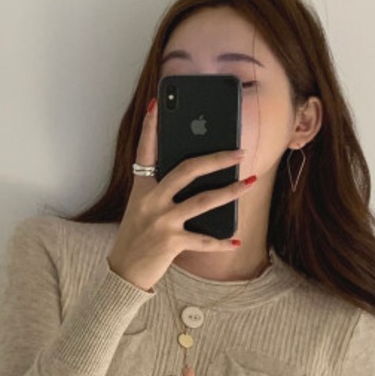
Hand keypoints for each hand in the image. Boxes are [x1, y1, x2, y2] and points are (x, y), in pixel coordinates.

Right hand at [106, 97, 255, 293]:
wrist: (124, 272)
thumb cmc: (137, 236)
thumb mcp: (142, 208)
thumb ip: (162, 190)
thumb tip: (196, 174)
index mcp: (142, 188)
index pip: (145, 151)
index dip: (151, 127)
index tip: (157, 104)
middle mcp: (151, 201)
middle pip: (188, 170)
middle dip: (217, 159)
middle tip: (240, 152)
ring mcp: (162, 221)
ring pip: (204, 201)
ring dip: (231, 192)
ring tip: (250, 183)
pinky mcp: (171, 243)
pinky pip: (204, 240)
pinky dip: (222, 242)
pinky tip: (237, 239)